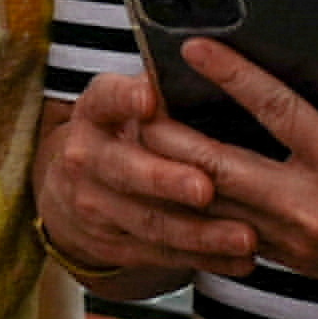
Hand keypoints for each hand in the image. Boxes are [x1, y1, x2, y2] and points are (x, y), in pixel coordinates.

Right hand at [38, 64, 259, 288]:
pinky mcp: (112, 243)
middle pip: (124, 170)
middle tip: (205, 187)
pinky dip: (203, 258)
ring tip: (245, 236)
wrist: (72, 186)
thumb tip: (216, 59)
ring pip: (149, 221)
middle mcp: (85, 156)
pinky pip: (161, 254)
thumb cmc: (124, 132)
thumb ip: (161, 90)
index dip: (125, 99)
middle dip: (166, 180)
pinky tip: (240, 259)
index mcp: (95, 111)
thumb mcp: (126, 102)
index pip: (105, 99)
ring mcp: (95, 204)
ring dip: (199, 232)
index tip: (149, 98)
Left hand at [161, 32, 317, 317]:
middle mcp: (315, 213)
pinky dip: (201, 208)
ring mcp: (301, 244)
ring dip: (175, 175)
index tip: (194, 47)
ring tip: (138, 137)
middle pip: (223, 169)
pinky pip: (235, 233)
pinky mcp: (298, 262)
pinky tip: (173, 182)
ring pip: (219, 207)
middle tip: (132, 99)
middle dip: (171, 135)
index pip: (278, 113)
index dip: (232, 75)